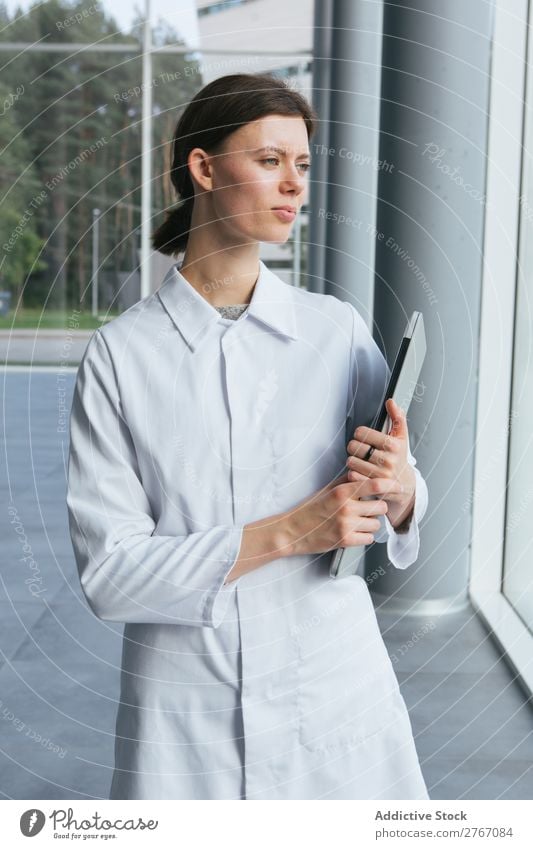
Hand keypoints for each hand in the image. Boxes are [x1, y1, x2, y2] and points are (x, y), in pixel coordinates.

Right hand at [283, 476, 390, 555]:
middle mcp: (346, 508)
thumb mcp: (327, 490)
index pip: (374, 485)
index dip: (390, 485)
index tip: (399, 486)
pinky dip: (364, 536)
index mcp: (342, 492)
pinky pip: (369, 539)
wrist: (293, 531)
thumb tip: (365, 473)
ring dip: (370, 524)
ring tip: (357, 522)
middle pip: (380, 507)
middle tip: (367, 509)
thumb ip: (347, 482)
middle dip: (377, 508)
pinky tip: (354, 532)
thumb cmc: (310, 509)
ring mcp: (346, 525)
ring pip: (376, 524)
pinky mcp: (345, 541)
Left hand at [345, 398, 415, 528]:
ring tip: (359, 460)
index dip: (359, 433)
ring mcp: (380, 475)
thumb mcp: (402, 438)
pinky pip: (351, 475)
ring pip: (350, 461)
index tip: (362, 437)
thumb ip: (397, 418)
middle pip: (353, 446)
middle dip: (353, 446)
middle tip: (358, 449)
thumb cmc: (400, 459)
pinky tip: (359, 471)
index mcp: (394, 445)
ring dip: (352, 460)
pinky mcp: (372, 487)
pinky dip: (352, 472)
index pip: (362, 432)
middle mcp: (388, 460)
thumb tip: (391, 402)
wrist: (405, 486)